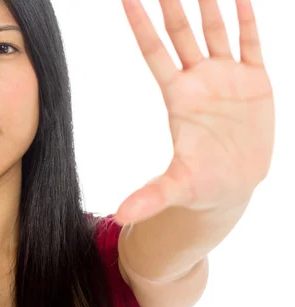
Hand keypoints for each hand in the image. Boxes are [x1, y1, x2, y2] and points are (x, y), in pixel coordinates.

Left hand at [115, 0, 274, 224]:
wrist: (232, 186)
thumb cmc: (199, 185)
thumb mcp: (176, 188)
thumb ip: (150, 197)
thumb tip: (120, 216)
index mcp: (177, 97)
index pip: (155, 52)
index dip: (141, 25)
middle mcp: (199, 80)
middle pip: (182, 33)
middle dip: (173, 3)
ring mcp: (227, 78)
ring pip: (216, 30)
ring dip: (211, 3)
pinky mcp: (255, 83)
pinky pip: (252, 43)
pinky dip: (248, 20)